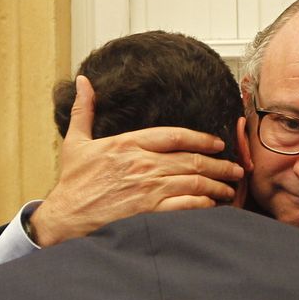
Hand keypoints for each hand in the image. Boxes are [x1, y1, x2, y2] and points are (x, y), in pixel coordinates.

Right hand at [27, 75, 243, 246]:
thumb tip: (83, 81)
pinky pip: (186, 206)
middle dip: (219, 164)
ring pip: (194, 182)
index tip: (217, 143)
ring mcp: (147, 189)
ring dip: (217, 186)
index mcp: (128, 144)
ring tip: (228, 189)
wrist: (63, 218)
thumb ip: (84, 110)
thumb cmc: (72, 183)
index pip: (175, 135)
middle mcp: (142, 164)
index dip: (201, 138)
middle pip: (192, 159)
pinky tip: (212, 206)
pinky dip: (203, 205)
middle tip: (234, 169)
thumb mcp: (75, 142)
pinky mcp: (149, 212)